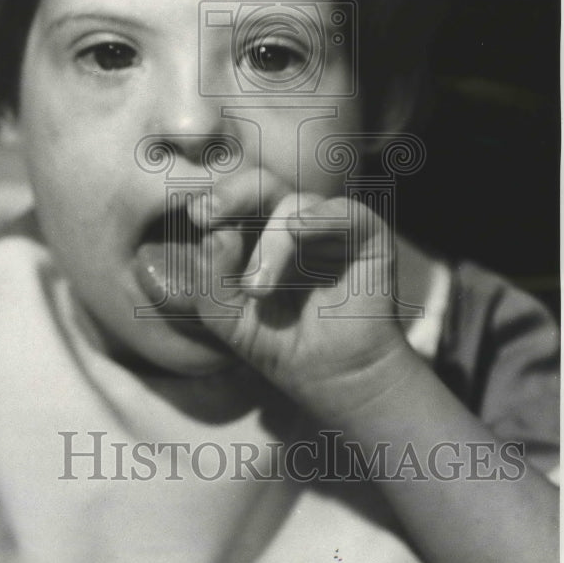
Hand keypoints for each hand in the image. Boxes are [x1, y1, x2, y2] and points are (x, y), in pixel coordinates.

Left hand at [194, 182, 414, 425]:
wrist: (331, 378)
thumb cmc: (277, 342)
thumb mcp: (227, 316)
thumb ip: (211, 278)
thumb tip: (215, 235)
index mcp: (256, 231)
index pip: (234, 199)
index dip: (215, 200)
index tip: (196, 215)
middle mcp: (292, 221)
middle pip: (262, 184)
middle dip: (233, 194)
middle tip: (209, 214)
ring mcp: (329, 226)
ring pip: (294, 205)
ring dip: (270, 246)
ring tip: (257, 291)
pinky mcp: (367, 236)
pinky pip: (345, 211)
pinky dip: (321, 216)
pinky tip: (298, 229)